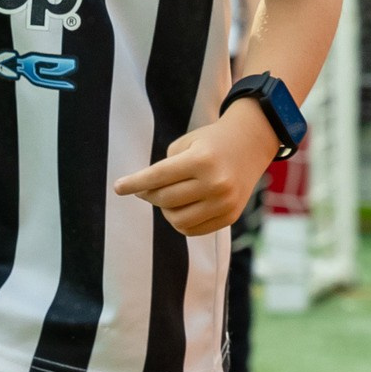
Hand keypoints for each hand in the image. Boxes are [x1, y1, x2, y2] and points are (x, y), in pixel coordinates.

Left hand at [114, 104, 275, 236]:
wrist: (252, 143)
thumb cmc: (212, 141)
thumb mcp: (187, 142)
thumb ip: (166, 167)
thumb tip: (146, 192)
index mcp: (201, 160)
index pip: (158, 176)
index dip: (134, 183)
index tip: (118, 187)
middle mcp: (215, 183)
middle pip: (165, 199)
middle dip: (148, 195)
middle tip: (144, 189)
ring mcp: (224, 203)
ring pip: (177, 219)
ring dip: (164, 210)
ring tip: (165, 197)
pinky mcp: (230, 216)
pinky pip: (194, 230)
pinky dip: (180, 222)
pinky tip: (179, 208)